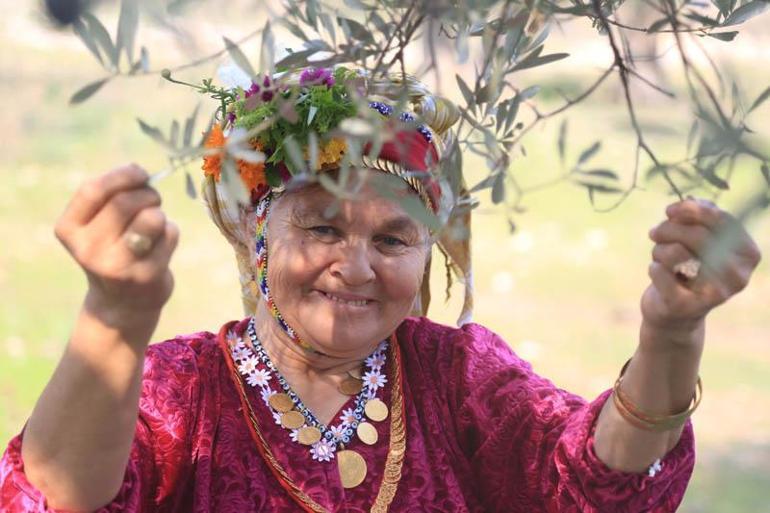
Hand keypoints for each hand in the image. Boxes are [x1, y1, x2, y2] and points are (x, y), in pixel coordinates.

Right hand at [54, 164, 178, 328]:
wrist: (122, 302)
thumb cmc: (112, 248)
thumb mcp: (98, 223)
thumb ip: (111, 195)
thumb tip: (136, 169)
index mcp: (69, 230)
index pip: (93, 190)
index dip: (121, 175)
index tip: (139, 173)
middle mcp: (88, 250)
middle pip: (125, 203)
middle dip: (147, 193)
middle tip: (153, 198)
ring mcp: (117, 266)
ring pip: (151, 218)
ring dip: (159, 212)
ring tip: (155, 221)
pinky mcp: (146, 277)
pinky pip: (169, 235)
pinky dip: (171, 231)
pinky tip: (160, 245)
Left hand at [641, 197, 761, 337]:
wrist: (676, 313)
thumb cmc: (690, 268)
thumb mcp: (700, 240)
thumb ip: (700, 217)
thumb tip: (689, 201)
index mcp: (747, 254)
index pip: (721, 220)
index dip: (691, 209)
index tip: (669, 210)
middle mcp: (738, 276)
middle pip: (697, 235)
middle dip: (668, 228)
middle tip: (655, 232)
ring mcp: (713, 294)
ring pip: (676, 252)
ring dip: (659, 249)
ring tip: (660, 256)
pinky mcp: (684, 306)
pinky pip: (659, 271)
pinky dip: (653, 267)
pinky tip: (658, 274)